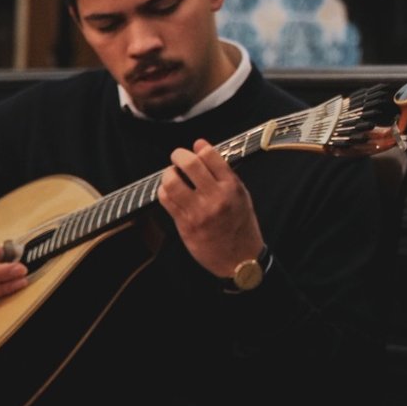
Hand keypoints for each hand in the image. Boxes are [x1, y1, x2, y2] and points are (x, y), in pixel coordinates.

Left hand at [156, 139, 265, 279]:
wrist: (240, 259)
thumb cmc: (242, 227)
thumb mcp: (242, 196)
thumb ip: (226, 176)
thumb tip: (207, 155)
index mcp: (231, 187)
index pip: (211, 156)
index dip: (200, 147)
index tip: (196, 146)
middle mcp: (215, 197)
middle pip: (189, 164)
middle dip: (179, 155)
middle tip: (178, 156)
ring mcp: (198, 211)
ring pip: (172, 181)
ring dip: (168, 174)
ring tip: (172, 175)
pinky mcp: (185, 224)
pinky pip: (166, 200)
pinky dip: (164, 191)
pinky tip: (169, 192)